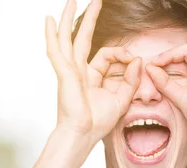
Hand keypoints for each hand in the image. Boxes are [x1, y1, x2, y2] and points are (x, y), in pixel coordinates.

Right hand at [46, 0, 141, 146]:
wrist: (83, 135)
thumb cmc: (98, 123)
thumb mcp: (122, 99)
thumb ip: (131, 80)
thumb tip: (138, 59)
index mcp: (91, 77)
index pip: (107, 56)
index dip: (123, 55)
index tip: (134, 62)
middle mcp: (78, 70)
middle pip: (83, 38)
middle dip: (90, 19)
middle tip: (96, 1)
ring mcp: (69, 70)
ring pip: (68, 38)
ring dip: (69, 18)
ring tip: (72, 0)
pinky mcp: (64, 72)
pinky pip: (56, 49)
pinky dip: (51, 34)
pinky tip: (49, 20)